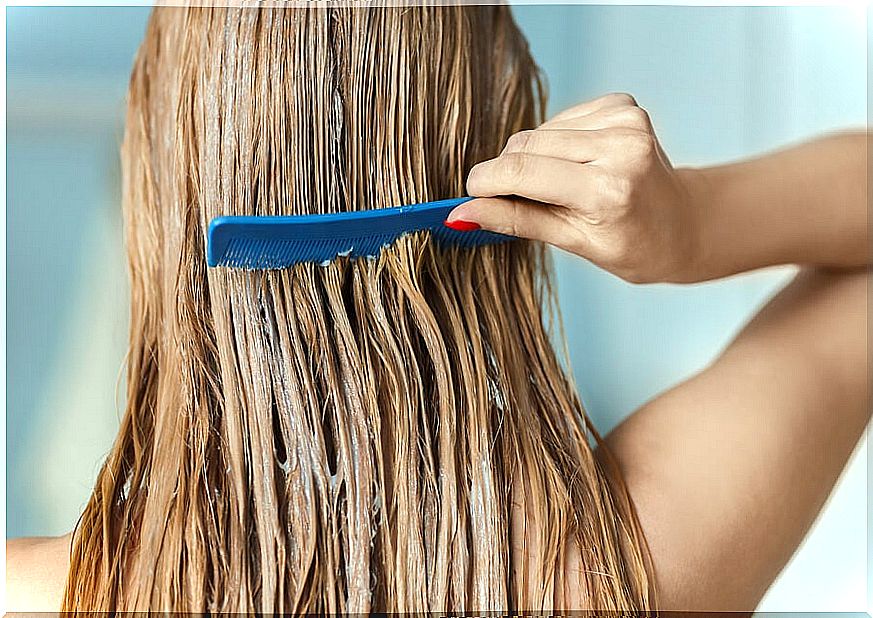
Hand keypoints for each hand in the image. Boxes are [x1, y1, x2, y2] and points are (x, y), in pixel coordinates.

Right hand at [446, 93, 700, 283]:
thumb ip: (515, 221)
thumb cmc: (632, 245)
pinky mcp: (624, 105)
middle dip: (507, 172)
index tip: (469, 195)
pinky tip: (577, 165)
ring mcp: (626, 120)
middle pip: (526, 146)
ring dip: (534, 158)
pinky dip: (556, 143)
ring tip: (559, 187)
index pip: (523, 172)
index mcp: (608, 190)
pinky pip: (562, 119)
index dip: (486, 181)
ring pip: (540, 132)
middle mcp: (621, 147)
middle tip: (513, 200)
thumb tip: (461, 215)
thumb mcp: (573, 244)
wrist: (684, 224)